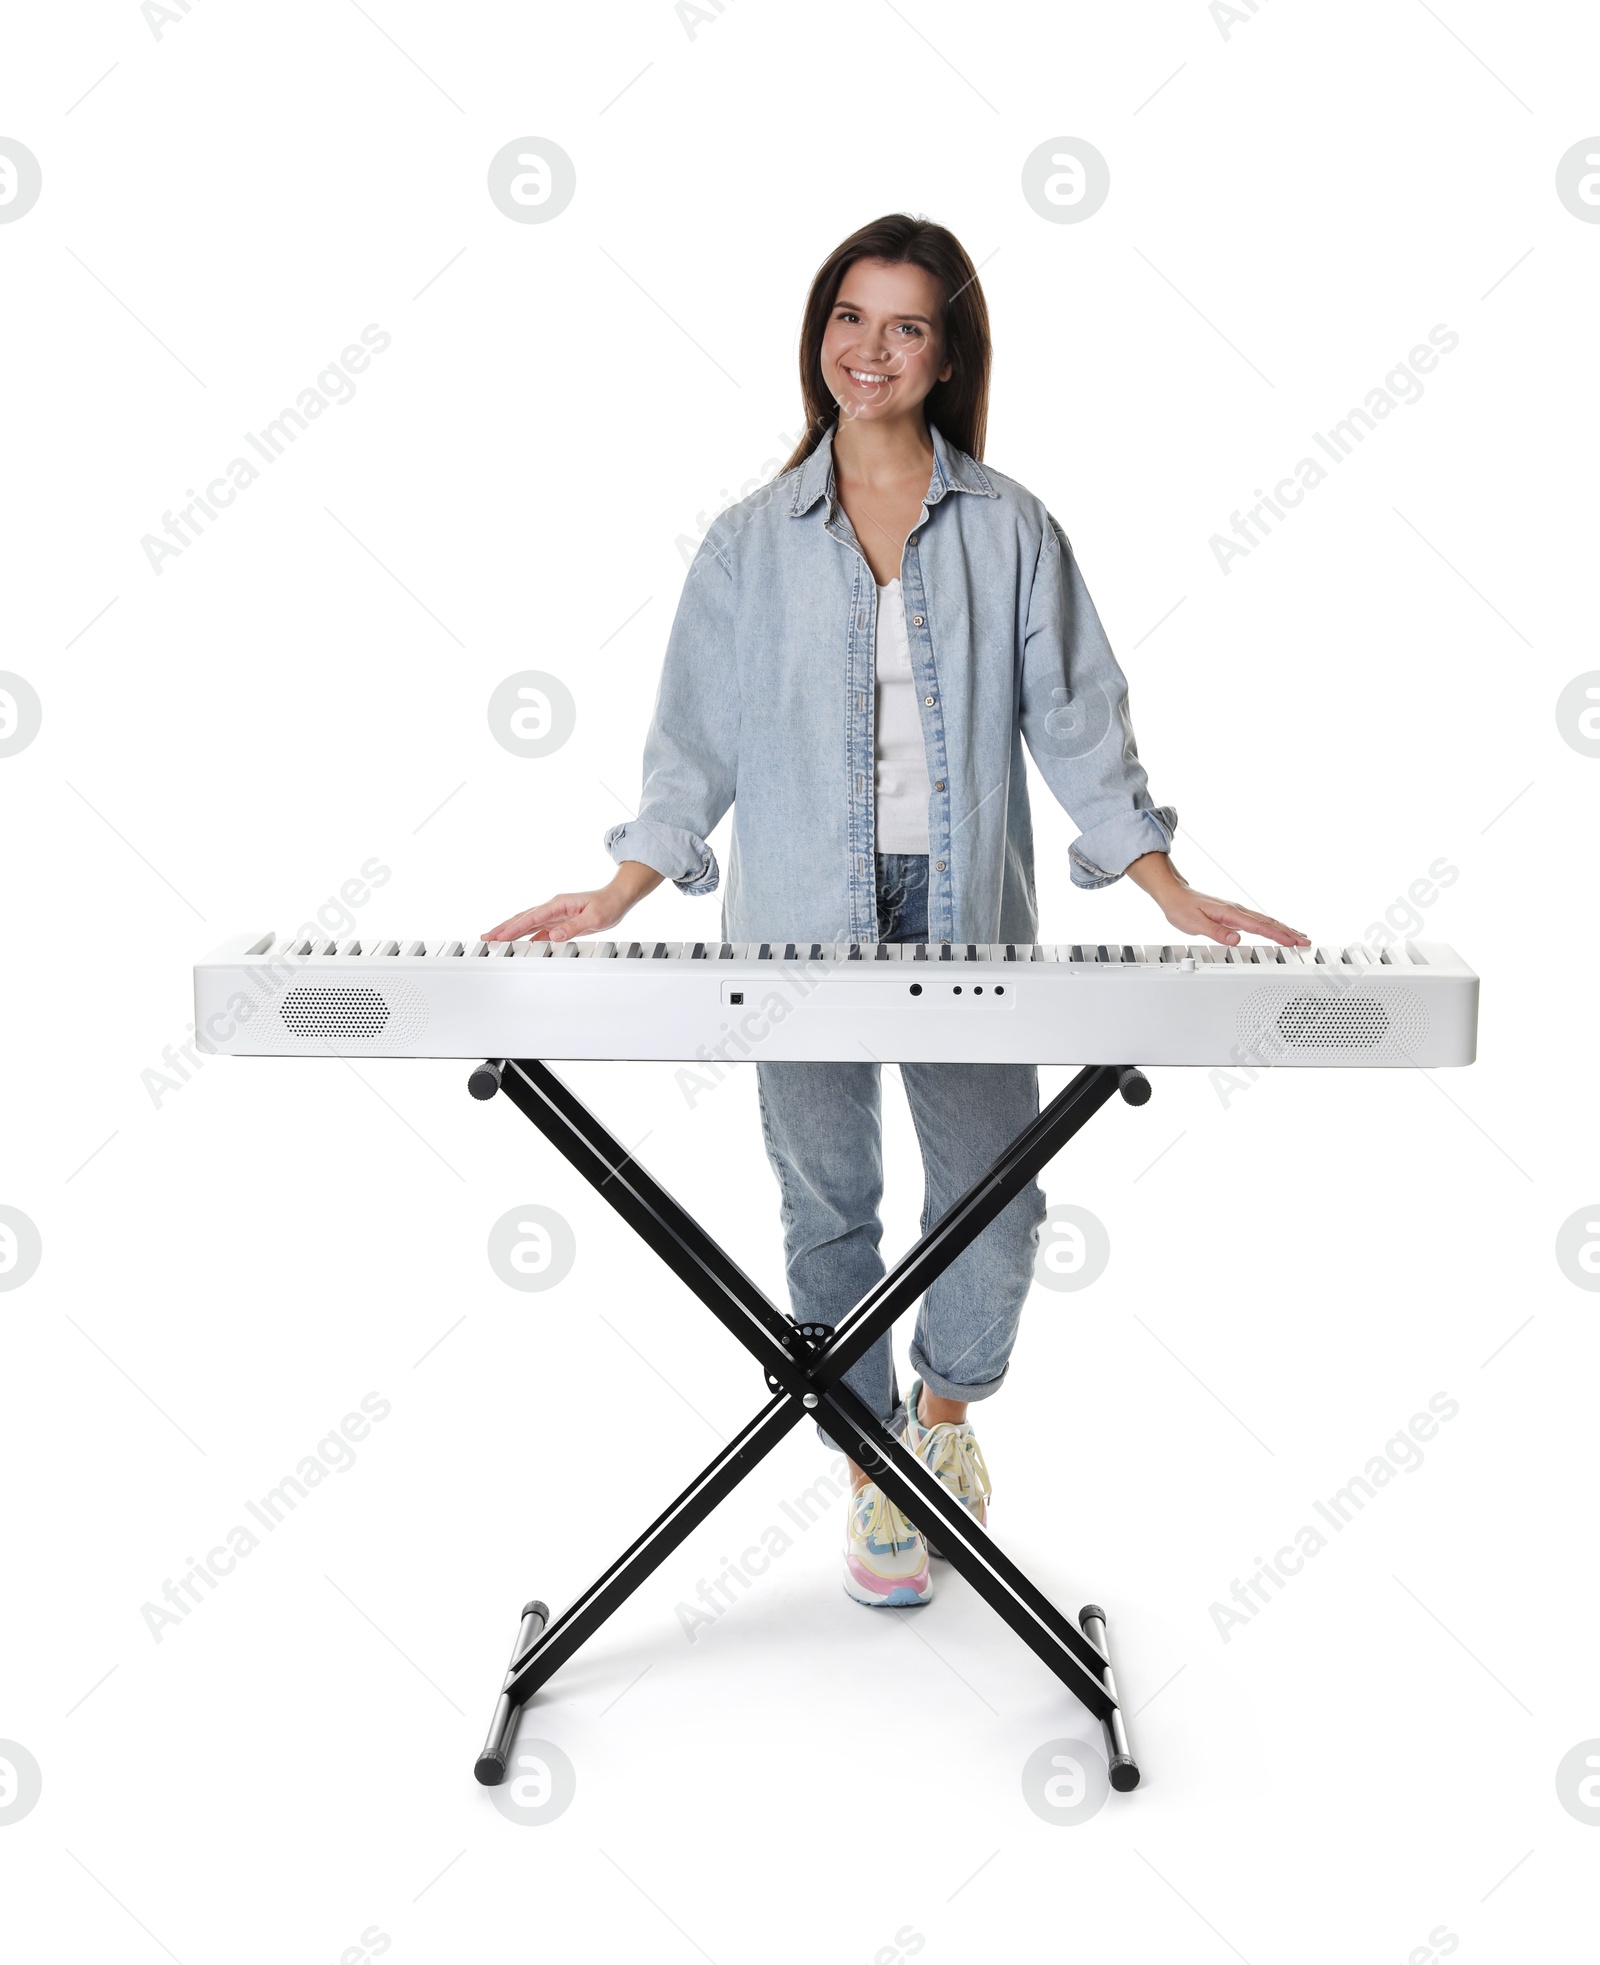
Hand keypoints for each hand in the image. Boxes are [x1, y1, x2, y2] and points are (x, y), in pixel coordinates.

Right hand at [481, 862, 662, 943]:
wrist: (617, 899)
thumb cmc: (608, 905)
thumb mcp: (594, 918)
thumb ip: (573, 928)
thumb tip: (554, 936)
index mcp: (558, 904)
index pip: (531, 918)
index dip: (514, 928)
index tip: (500, 936)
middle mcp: (553, 907)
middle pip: (522, 918)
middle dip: (503, 928)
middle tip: (486, 938)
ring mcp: (554, 914)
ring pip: (527, 923)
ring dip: (510, 931)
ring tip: (494, 939)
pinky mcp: (558, 921)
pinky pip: (538, 929)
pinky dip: (525, 936)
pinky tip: (518, 944)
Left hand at [1124, 852, 1308, 947]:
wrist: (1174, 895)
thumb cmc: (1182, 908)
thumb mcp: (1195, 924)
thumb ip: (1217, 932)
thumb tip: (1237, 939)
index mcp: (1230, 913)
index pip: (1259, 927)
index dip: (1278, 936)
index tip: (1293, 942)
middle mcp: (1237, 910)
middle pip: (1269, 922)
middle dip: (1289, 932)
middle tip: (1306, 941)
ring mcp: (1237, 911)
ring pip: (1266, 921)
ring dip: (1284, 929)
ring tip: (1299, 936)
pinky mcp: (1234, 913)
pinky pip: (1258, 920)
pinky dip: (1271, 926)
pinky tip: (1276, 930)